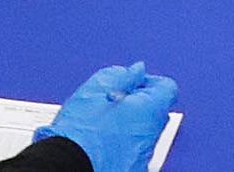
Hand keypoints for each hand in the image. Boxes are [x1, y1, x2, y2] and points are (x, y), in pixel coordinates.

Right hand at [44, 65, 179, 171]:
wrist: (66, 165)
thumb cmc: (80, 130)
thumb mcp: (97, 88)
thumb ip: (123, 75)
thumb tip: (137, 71)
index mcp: (149, 111)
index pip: (167, 88)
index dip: (148, 82)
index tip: (132, 83)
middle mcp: (150, 138)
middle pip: (155, 113)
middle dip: (138, 105)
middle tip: (112, 104)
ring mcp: (141, 160)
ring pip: (142, 136)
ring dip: (129, 128)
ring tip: (102, 126)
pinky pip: (132, 155)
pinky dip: (122, 149)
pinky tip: (103, 145)